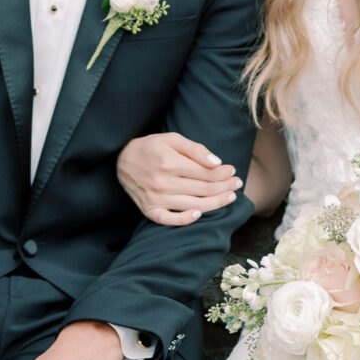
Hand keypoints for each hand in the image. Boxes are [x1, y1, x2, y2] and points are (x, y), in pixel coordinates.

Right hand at [116, 131, 238, 226]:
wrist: (121, 160)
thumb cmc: (151, 147)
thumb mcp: (172, 139)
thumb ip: (195, 149)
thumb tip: (217, 162)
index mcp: (170, 163)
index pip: (206, 172)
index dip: (223, 173)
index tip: (232, 170)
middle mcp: (163, 182)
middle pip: (204, 190)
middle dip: (225, 187)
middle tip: (237, 184)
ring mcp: (156, 199)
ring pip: (194, 205)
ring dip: (216, 203)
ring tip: (230, 197)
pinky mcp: (150, 210)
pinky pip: (170, 220)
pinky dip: (185, 220)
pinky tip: (200, 214)